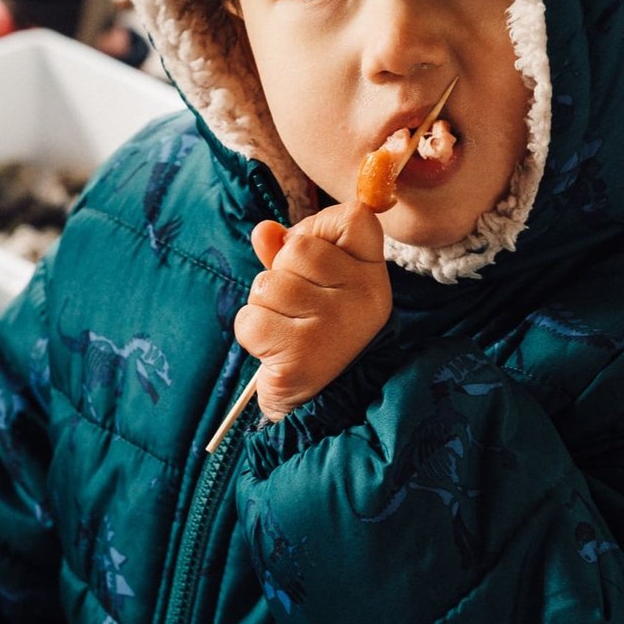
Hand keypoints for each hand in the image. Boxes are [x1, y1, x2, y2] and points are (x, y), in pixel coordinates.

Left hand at [236, 202, 391, 421]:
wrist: (325, 407)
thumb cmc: (319, 338)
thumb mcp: (316, 288)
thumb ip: (292, 253)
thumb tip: (263, 230)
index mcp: (372, 276)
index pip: (354, 216)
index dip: (319, 227)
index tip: (315, 262)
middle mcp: (361, 298)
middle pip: (297, 247)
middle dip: (281, 274)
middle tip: (298, 310)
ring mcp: (333, 327)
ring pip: (267, 284)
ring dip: (264, 307)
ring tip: (287, 332)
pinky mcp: (300, 355)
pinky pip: (250, 319)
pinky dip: (252, 334)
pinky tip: (276, 352)